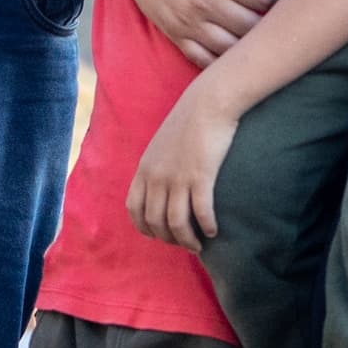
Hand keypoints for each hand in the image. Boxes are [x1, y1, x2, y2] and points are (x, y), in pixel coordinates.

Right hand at [104, 0, 286, 67]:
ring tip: (258, 40)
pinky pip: (203, 60)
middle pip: (251, 27)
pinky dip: (221, 63)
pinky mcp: (175, 35)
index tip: (288, 2)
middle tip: (278, 24)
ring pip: (230, 49)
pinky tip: (233, 56)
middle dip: (269, 26)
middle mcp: (206, 3)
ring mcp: (189, 22)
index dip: (282, 1)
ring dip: (248, 48)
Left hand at [130, 94, 240, 250]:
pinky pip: (200, 212)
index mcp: (145, 169)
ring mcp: (177, 177)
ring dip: (187, 240)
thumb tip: (162, 187)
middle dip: (169, 239)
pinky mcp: (201, 176)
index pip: (134, 209)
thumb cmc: (189, 122)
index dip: (144, 228)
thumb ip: (157, 166)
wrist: (209, 102)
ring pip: (176, 223)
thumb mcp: (161, 145)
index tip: (158, 236)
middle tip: (184, 244)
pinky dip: (206, 227)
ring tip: (198, 245)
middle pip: (155, 221)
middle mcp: (157, 176)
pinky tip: (213, 231)